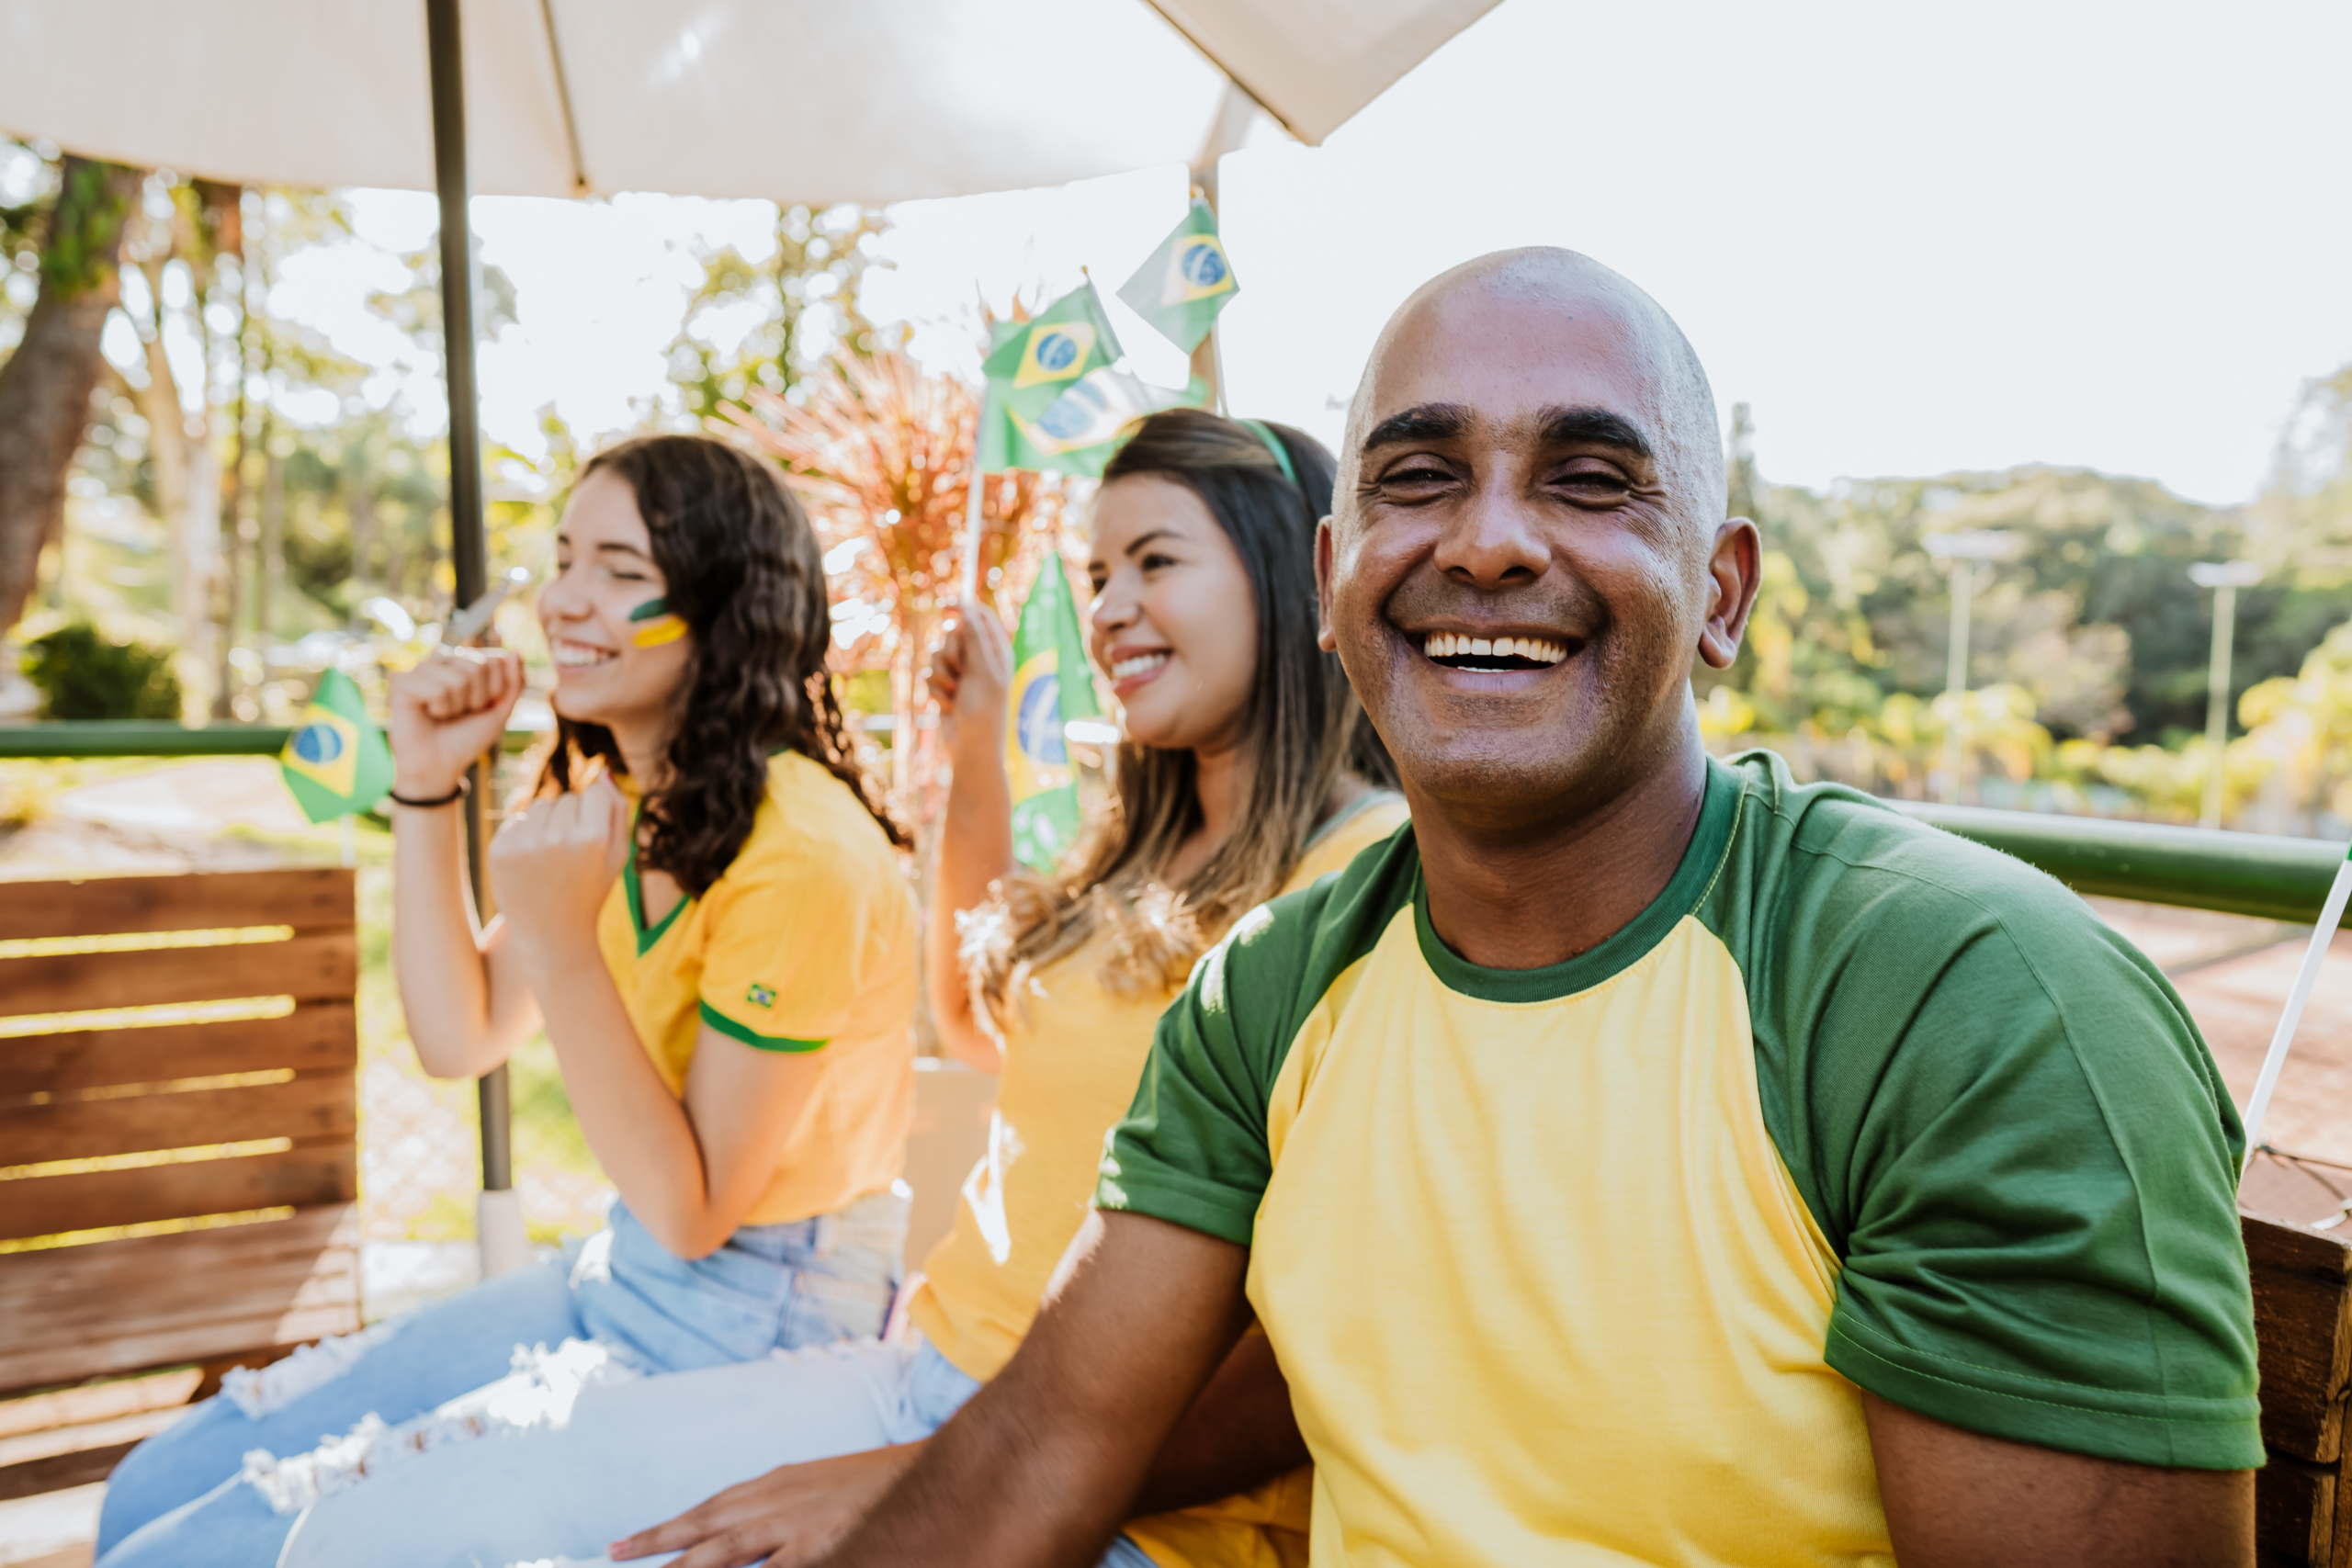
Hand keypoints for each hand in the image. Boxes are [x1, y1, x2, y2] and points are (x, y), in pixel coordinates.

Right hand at [387, 647, 523, 798]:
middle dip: (476, 699)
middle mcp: (443, 659)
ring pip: (458, 679)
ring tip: (441, 714)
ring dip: (456, 707)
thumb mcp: (500, 711)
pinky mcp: (402, 681)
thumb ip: (513, 682)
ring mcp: (422, 668)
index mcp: (465, 661)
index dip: (494, 691)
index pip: (495, 660)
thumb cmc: (467, 737)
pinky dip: (439, 708)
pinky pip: (436, 689)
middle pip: (478, 667)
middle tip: (459, 713)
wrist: (440, 764)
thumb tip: (515, 651)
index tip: (479, 707)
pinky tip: (427, 712)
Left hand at [487, 774, 629, 959]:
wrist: (552, 935)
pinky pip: (517, 820)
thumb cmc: (590, 890)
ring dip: (545, 825)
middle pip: (565, 798)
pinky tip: (531, 864)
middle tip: (570, 857)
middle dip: (570, 820)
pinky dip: (523, 836)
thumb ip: (617, 808)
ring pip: (539, 806)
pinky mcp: (499, 850)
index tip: (592, 842)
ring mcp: (525, 844)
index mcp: (593, 838)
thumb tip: (603, 770)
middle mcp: (558, 838)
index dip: (594, 815)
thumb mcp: (617, 854)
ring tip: (550, 860)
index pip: (593, 792)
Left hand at [608, 1442, 922, 1567]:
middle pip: (707, 1532)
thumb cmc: (875, 1484)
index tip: (623, 1546)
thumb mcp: (817, 1486)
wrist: (932, 1472)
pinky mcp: (824, 1548)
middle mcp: (778, 1502)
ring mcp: (799, 1527)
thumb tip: (741, 1525)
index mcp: (776, 1486)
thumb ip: (777, 1505)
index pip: (709, 1510)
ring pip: (728, 1556)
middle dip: (659, 1546)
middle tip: (615, 1555)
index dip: (666, 1529)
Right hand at [925, 596, 1011, 775]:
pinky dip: (935, 690)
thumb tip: (967, 609)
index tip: (945, 606)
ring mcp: (960, 673)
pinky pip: (929, 675)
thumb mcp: (982, 670)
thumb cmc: (984, 710)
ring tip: (954, 692)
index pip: (980, 617)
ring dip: (941, 674)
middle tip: (960, 671)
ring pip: (937, 654)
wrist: (971, 747)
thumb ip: (974, 638)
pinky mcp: (945, 686)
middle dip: (950, 652)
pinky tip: (947, 705)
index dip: (963, 608)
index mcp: (996, 652)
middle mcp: (978, 659)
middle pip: (952, 634)